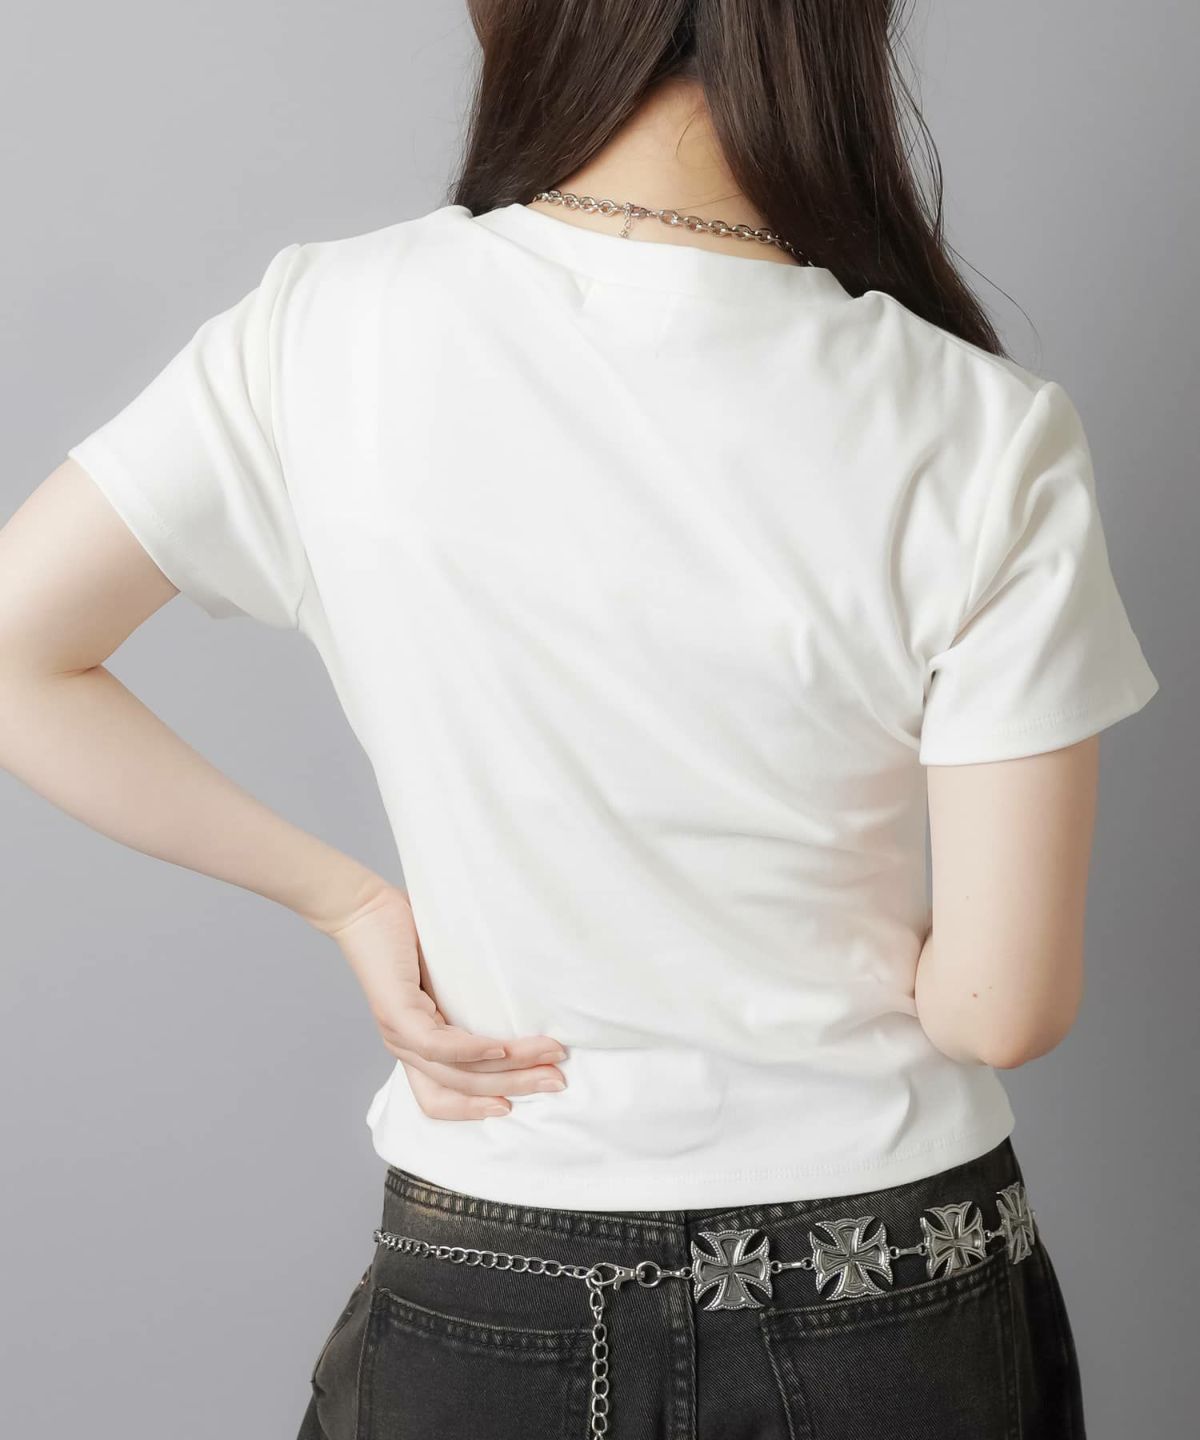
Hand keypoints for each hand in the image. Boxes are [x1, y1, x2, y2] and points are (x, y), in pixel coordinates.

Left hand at [314, 880, 567, 1119]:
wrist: (362, 907)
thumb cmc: (405, 937)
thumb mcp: (445, 979)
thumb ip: (470, 1001)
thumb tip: (522, 1007)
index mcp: (415, 1046)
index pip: (444, 1098)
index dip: (477, 1109)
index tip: (518, 1105)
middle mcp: (405, 1049)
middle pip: (462, 1089)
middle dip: (517, 1088)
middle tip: (557, 1081)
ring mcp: (399, 1034)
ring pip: (459, 1071)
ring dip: (511, 1069)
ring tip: (548, 1058)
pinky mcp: (397, 1013)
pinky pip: (440, 1045)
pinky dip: (475, 1052)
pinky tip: (503, 1049)